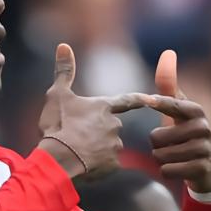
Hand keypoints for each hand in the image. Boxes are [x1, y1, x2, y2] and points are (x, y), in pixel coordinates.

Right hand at [38, 44, 155, 177]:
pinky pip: (106, 164)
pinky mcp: (113, 165)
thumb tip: (63, 45)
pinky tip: (83, 166)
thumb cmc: (58, 124)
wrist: (58, 158)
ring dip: (96, 149)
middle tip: (76, 136)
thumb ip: (64, 71)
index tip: (154, 99)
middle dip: (98, 131)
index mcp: (104, 107)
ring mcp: (115, 146)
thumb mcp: (57, 95)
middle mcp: (114, 125)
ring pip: (108, 147)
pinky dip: (97, 166)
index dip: (140, 99)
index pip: (126, 101)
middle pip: (111, 127)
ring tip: (77, 152)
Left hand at [150, 50, 210, 192]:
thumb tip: (168, 53)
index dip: (159, 104)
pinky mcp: (204, 168)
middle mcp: (203, 127)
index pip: (172, 104)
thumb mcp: (178, 110)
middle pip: (156, 137)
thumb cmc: (186, 134)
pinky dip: (167, 172)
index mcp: (195, 111)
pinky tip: (179, 169)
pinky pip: (167, 170)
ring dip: (161, 159)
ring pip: (160, 155)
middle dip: (156, 145)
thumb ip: (169, 84)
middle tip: (172, 145)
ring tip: (176, 157)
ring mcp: (205, 148)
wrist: (209, 169)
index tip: (148, 101)